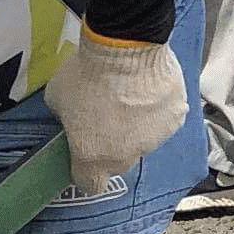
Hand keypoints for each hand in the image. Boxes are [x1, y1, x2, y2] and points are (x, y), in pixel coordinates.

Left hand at [46, 31, 187, 195]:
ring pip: (144, 141)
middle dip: (112, 146)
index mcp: (93, 159)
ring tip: (130, 96)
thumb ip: (65, 117)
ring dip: (137, 126)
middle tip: (105, 116)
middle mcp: (127, 157)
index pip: (90, 184)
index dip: (85, 170)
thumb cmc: (86, 75)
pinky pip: (163, 119)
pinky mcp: (176, 119)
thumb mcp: (57, 98)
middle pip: (119, 163)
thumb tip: (72, 117)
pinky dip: (157, 108)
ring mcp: (155, 140)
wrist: (127, 49)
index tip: (82, 153)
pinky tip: (148, 87)